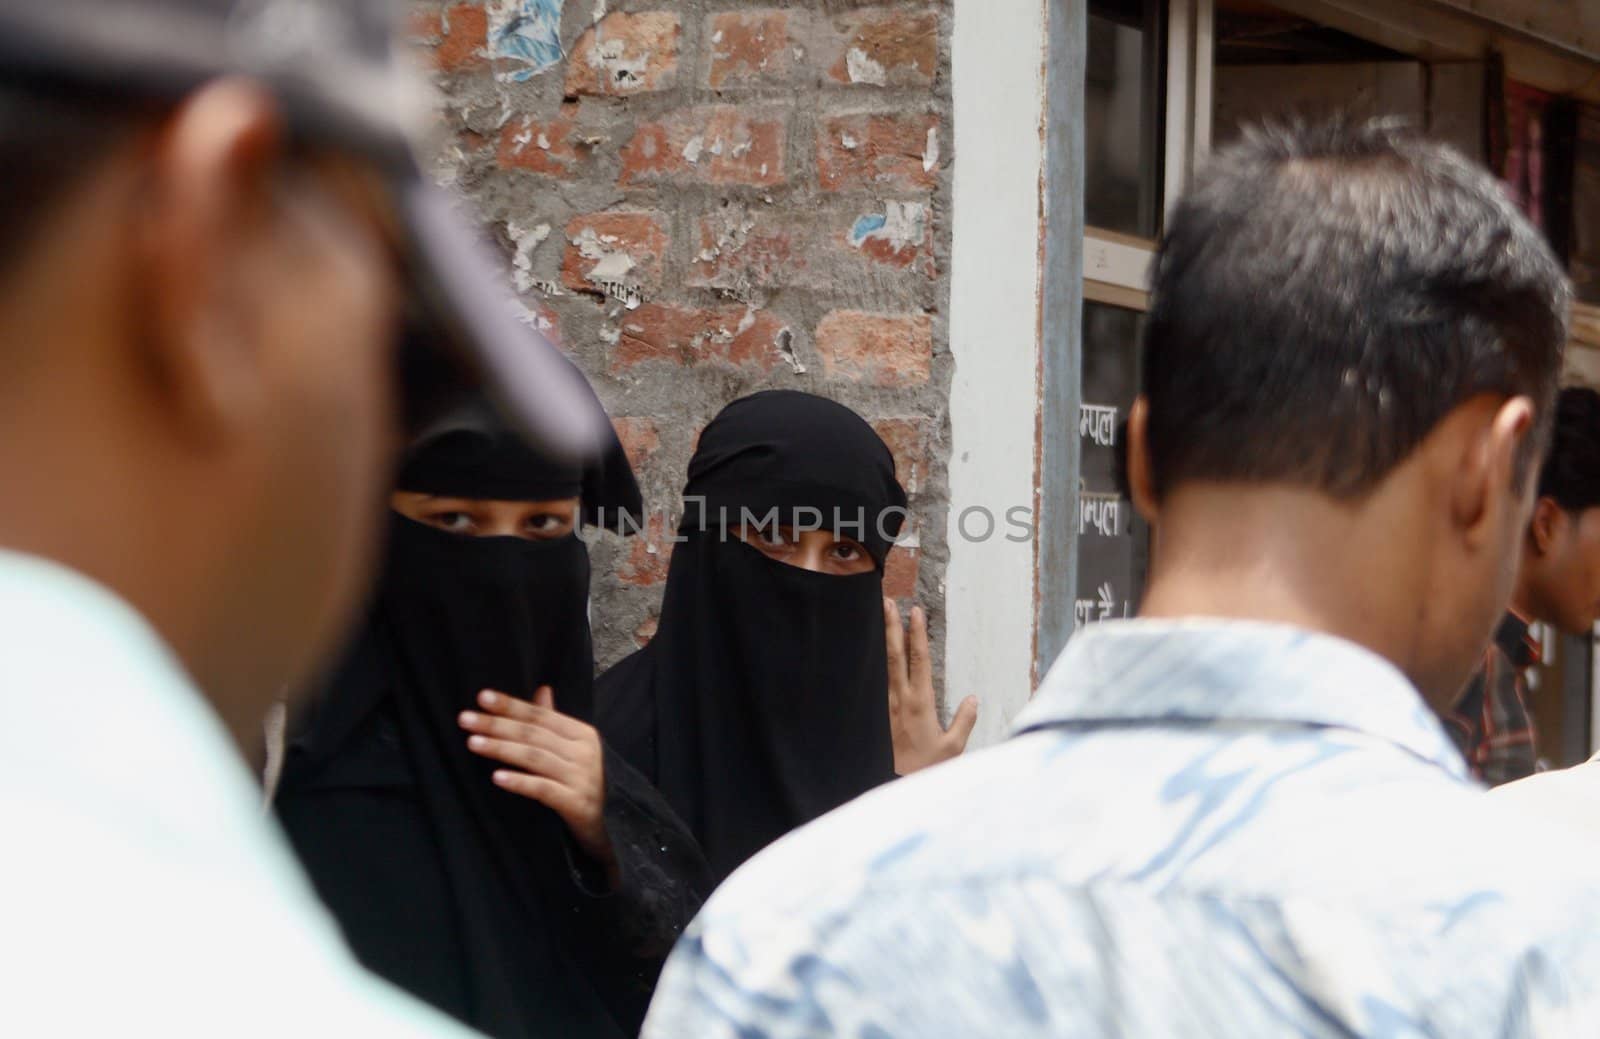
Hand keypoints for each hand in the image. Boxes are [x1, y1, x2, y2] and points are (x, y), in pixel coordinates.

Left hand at [459, 687, 616, 883]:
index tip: (481, 697)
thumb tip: (542, 689)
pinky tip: (497, 777)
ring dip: (502, 749)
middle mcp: (584, 751)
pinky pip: (543, 789)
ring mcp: (582, 778)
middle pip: (534, 734)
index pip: (540, 715)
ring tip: (472, 743)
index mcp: (583, 734)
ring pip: (535, 758)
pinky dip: (520, 782)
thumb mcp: (575, 749)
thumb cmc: (587, 783)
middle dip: (497, 725)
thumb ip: (555, 721)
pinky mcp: (577, 803)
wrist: (614, 824)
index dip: (511, 705)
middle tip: (465, 719)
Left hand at [885, 598, 977, 774]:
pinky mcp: (875, 715)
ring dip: (882, 642)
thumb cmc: (924, 769)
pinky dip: (873, 666)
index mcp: (920, 703)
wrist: (893, 785)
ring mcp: (884, 706)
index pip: (919, 660)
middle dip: (892, 627)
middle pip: (894, 655)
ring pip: (882, 666)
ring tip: (878, 621)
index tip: (915, 612)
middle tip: (886, 603)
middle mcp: (899, 699)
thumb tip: (972, 699)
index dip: (917, 634)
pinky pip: (875, 683)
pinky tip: (870, 657)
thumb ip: (964, 721)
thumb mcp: (952, 748)